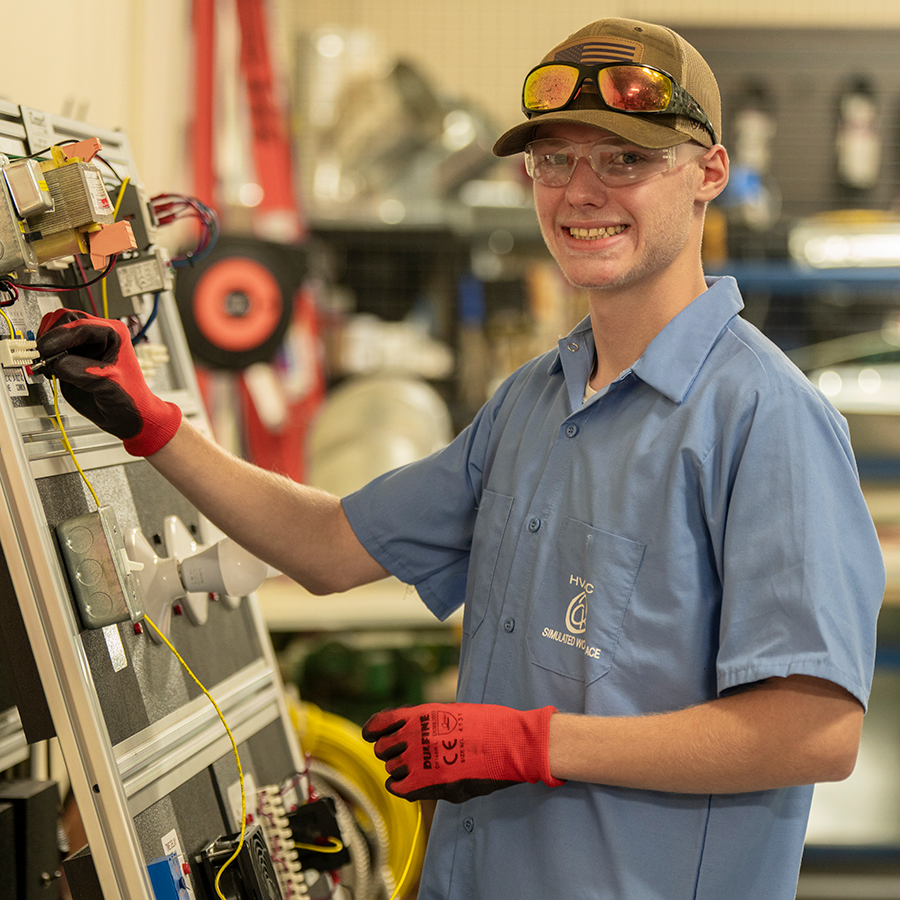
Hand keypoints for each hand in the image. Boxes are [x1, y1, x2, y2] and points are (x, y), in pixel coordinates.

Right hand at [37, 309, 181, 455]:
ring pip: (54, 332)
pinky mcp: (71, 359)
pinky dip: (44, 357)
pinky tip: (48, 369)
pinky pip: (51, 349)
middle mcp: (97, 336)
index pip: (80, 325)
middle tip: (43, 356)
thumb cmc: (130, 398)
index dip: (59, 336)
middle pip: (63, 321)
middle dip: (50, 337)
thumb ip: (79, 370)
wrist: (127, 416)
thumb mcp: (106, 382)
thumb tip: (54, 362)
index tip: (45, 349)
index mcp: (113, 333)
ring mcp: (82, 347)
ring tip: (46, 364)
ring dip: (46, 346)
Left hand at [362, 702, 562, 802]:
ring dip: (398, 770)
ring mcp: (424, 758)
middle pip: (383, 748)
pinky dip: (401, 787)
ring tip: (414, 769)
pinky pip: (401, 788)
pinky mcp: (435, 781)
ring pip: (392, 769)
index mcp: (422, 713)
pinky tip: (408, 785)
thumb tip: (406, 729)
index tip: (372, 735)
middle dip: (389, 751)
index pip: (381, 722)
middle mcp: (418, 734)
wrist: (512, 741)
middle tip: (404, 754)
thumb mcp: (452, 711)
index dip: (374, 730)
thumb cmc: (489, 724)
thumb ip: (427, 720)